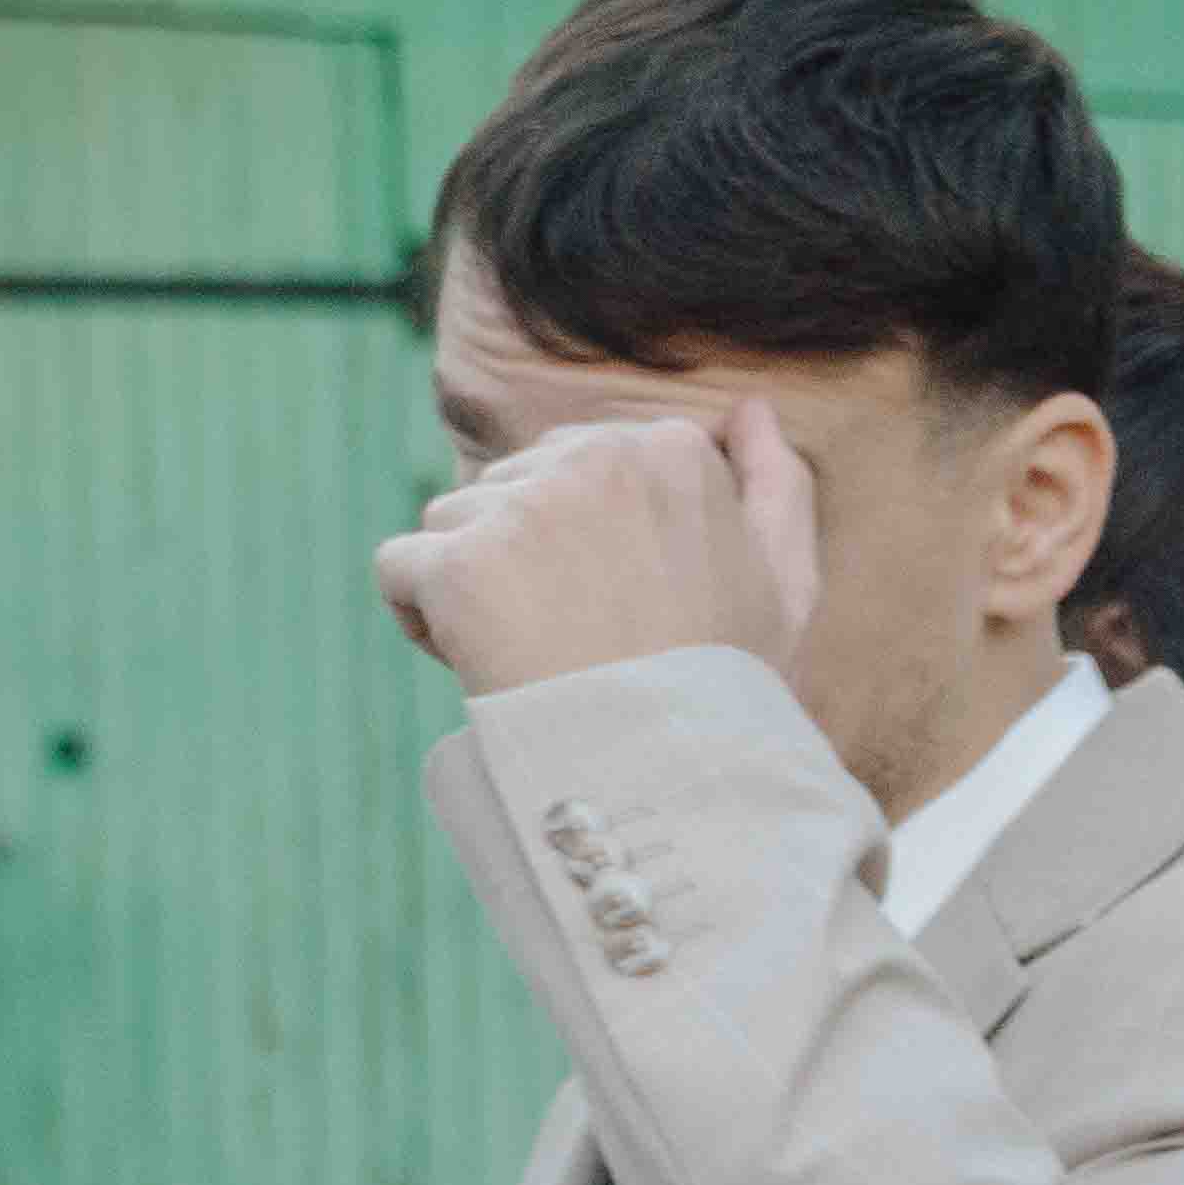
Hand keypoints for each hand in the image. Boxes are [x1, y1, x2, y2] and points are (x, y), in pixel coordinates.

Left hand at [375, 391, 817, 701]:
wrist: (670, 776)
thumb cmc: (728, 688)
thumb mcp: (784, 585)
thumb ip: (775, 486)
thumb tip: (750, 408)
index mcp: (674, 451)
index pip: (582, 466)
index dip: (587, 539)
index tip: (621, 605)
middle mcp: (598, 457)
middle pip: (513, 483)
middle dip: (525, 552)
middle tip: (577, 638)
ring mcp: (525, 507)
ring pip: (453, 519)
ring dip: (473, 583)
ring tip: (529, 655)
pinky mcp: (460, 561)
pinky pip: (398, 566)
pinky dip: (419, 616)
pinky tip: (471, 660)